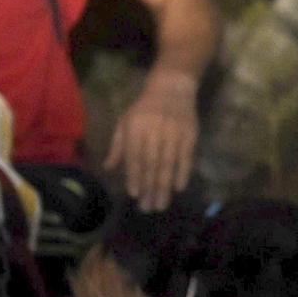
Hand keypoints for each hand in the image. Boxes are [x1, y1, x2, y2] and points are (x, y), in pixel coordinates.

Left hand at [104, 69, 199, 212]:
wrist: (171, 88)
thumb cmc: (144, 108)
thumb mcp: (126, 122)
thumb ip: (118, 146)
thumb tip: (108, 168)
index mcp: (135, 127)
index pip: (134, 156)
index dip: (134, 175)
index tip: (134, 194)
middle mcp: (154, 130)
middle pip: (151, 164)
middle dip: (149, 188)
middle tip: (148, 208)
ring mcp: (173, 133)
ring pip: (168, 164)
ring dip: (164, 186)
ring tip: (161, 204)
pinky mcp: (189, 134)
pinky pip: (186, 158)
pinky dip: (182, 173)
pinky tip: (178, 188)